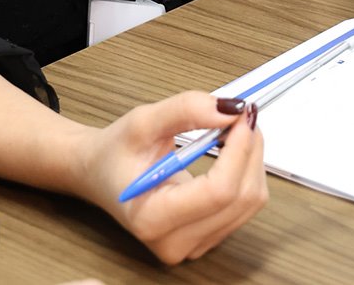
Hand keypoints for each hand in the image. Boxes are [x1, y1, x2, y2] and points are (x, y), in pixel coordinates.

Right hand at [73, 91, 266, 263]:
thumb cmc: (116, 151)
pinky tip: (232, 150)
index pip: (217, 192)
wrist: (100, 175)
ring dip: (252, 159)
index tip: (241, 114)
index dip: (239, 150)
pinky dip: (247, 172)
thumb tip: (230, 109)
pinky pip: (245, 206)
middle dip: (250, 149)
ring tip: (234, 128)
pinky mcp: (207, 237)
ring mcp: (193, 245)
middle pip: (240, 198)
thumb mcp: (141, 121)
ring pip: (250, 203)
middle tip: (243, 112)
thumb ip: (185, 110)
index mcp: (152, 217)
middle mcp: (174, 242)